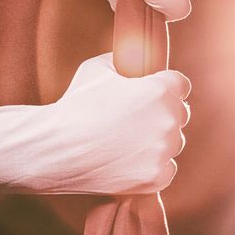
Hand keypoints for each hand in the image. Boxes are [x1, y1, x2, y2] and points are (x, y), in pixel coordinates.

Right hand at [17, 53, 191, 193]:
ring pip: (173, 143)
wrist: (53, 150)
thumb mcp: (97, 68)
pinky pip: (166, 168)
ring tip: (124, 142)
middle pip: (180, 114)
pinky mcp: (156, 177)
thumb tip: (135, 58)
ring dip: (157, 142)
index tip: (151, 96)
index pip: (181, 85)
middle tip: (132, 122)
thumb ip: (125, 61)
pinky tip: (127, 161)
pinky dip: (151, 167)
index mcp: (159, 90)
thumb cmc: (74, 106)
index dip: (165, 88)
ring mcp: (163, 151)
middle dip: (162, 115)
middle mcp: (168, 119)